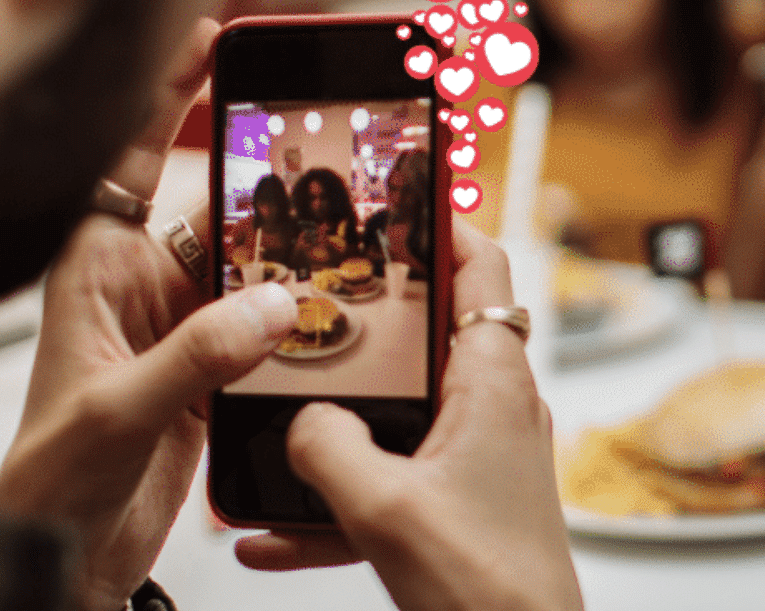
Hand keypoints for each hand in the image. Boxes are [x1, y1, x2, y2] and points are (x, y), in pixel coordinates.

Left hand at [0, 18, 301, 610]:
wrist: (66, 560)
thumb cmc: (47, 485)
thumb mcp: (117, 413)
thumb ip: (194, 358)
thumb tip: (268, 306)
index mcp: (92, 270)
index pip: (126, 157)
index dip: (163, 90)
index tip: (209, 36)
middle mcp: (138, 285)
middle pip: (213, 202)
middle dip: (265, 169)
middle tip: (324, 134)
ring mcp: (181, 325)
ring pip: (253, 260)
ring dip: (294, 248)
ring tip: (347, 225)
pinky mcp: (215, 367)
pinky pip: (271, 316)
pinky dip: (304, 308)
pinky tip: (337, 302)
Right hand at [233, 222, 584, 610]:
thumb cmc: (490, 589)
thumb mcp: (385, 508)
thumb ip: (328, 448)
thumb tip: (304, 422)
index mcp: (494, 384)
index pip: (481, 267)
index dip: (442, 222)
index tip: (395, 193)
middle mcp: (494, 410)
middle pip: (427, 334)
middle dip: (363, 320)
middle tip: (309, 296)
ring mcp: (477, 460)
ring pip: (397, 415)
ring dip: (335, 425)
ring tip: (271, 419)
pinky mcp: (458, 509)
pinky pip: (387, 486)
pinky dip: (334, 503)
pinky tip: (271, 535)